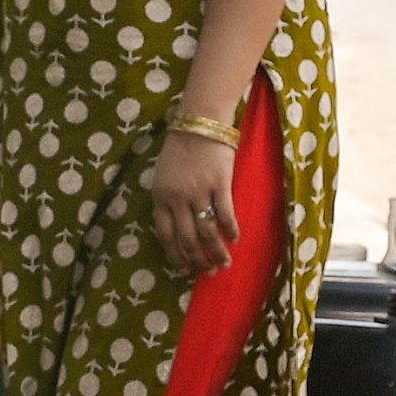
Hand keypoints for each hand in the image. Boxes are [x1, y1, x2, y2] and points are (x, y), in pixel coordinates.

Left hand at [151, 131, 237, 276]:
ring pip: (207, 232)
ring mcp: (198, 192)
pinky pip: (225, 214)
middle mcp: (177, 198)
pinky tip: (235, 239)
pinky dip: (230, 230)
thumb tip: (179, 232)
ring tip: (224, 264)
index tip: (184, 271)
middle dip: (198, 260)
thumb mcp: (163, 177)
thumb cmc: (181, 150)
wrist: (198, 123)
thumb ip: (168, 202)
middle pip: (187, 239)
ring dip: (216, 252)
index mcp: (160, 197)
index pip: (165, 236)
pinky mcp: (219, 184)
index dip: (175, 256)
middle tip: (209, 272)